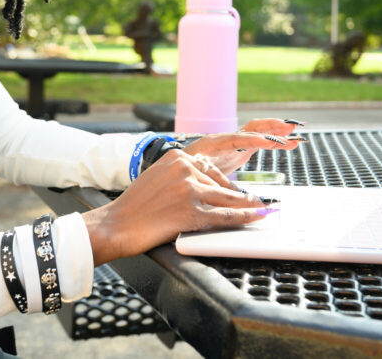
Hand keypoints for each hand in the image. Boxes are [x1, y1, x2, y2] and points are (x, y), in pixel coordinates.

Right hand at [81, 150, 272, 264]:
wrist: (117, 224)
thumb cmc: (134, 207)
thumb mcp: (157, 178)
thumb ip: (180, 176)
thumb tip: (206, 186)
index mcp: (177, 156)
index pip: (211, 169)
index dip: (227, 184)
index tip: (240, 192)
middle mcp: (185, 169)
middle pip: (222, 185)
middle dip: (240, 196)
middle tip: (257, 203)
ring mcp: (189, 190)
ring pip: (228, 199)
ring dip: (249, 206)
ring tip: (264, 210)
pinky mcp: (192, 211)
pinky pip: (225, 216)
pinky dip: (245, 218)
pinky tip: (257, 217)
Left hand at [181, 118, 301, 174]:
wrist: (180, 166)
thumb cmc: (186, 171)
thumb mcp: (195, 174)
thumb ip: (211, 179)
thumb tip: (227, 192)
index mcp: (214, 143)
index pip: (236, 138)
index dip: (253, 140)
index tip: (268, 141)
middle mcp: (226, 139)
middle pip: (250, 129)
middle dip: (269, 128)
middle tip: (288, 127)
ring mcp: (235, 143)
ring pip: (258, 132)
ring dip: (276, 131)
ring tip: (294, 131)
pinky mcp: (240, 149)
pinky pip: (260, 141)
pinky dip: (274, 141)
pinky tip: (290, 143)